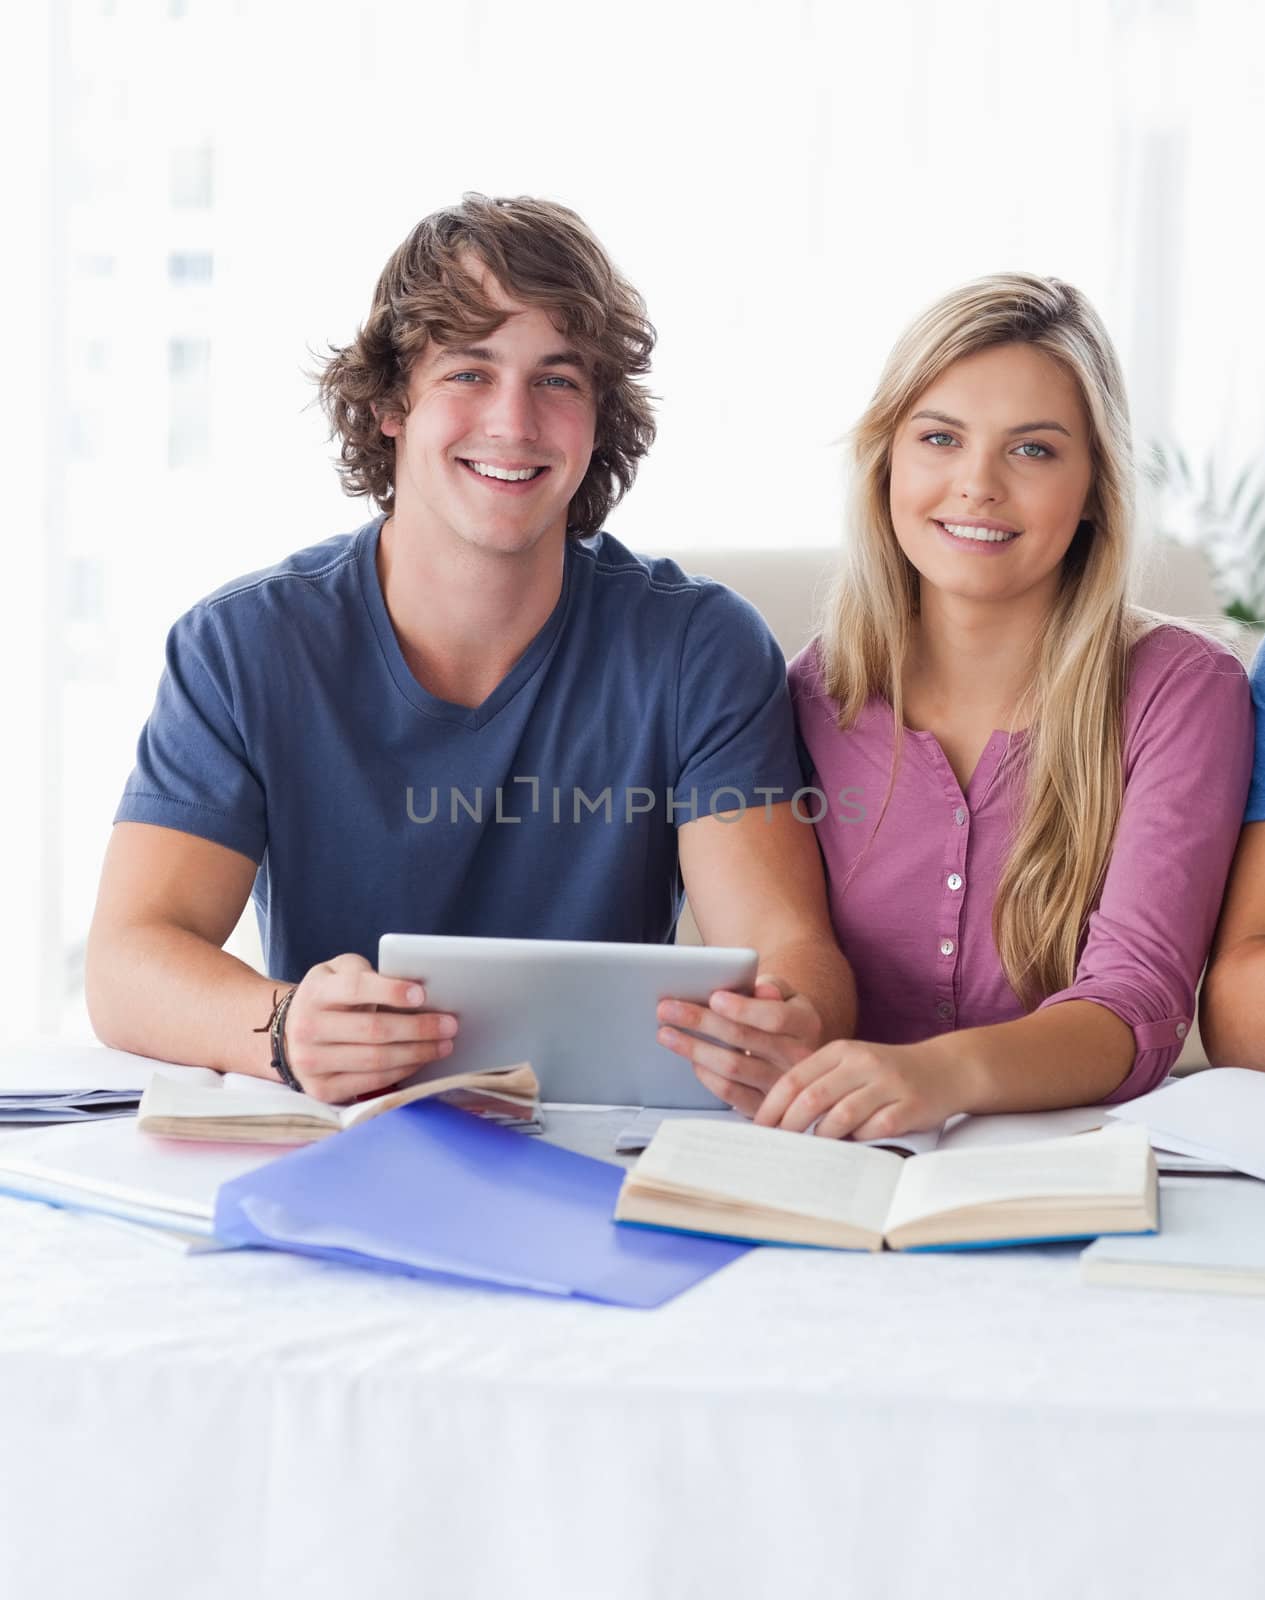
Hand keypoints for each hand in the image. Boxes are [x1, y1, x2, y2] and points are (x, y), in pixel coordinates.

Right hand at [279, 953, 458, 1103]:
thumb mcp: (338, 972)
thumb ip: (367, 973)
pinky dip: (402, 1072)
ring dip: (417, 1053)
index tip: (422, 993)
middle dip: (418, 1028)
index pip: (356, 989)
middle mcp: (308, 1027)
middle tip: (450, 1024)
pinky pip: (371, 1082)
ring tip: (444, 1044)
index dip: (391, 991)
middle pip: (373, 1030)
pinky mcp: (322, 1089)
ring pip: (376, 1060)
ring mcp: (312, 1062)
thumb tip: (414, 986)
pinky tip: (421, 1061)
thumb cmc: (329, 997)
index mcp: (316, 992)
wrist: (288, 1034)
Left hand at [656, 974, 823, 1117]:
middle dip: (700, 1021)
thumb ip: (773, 986)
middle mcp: (798, 1057)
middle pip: (744, 1039)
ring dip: (693, 1048)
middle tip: (666, 1009)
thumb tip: (760, 989)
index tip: (713, 997)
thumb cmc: (784, 1016)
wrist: (799, 1053)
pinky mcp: (763, 1106)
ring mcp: (780, 1085)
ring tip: (665, 1033)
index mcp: (805, 1023)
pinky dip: (705, 1074)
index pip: (775, 1017)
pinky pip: (730, 1092)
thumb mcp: (788, 995)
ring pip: (731, 1066)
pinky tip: (689, 1058)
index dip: (743, 1008)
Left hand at [753, 1037, 969, 1139]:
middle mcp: (863, 1063)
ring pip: (840, 1116)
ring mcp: (888, 1084)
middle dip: (789, 1125)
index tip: (759, 1127)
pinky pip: (874, 1130)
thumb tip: (778, 1118)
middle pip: (813, 1097)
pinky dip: (859, 1140)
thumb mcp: (851, 1065)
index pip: (795, 1078)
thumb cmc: (886, 1073)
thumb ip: (819, 1082)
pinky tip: (854, 1143)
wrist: (945, 1069)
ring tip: (816, 1146)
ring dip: (823, 1136)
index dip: (772, 1105)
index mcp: (842, 1050)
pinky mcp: (909, 1107)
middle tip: (779, 1144)